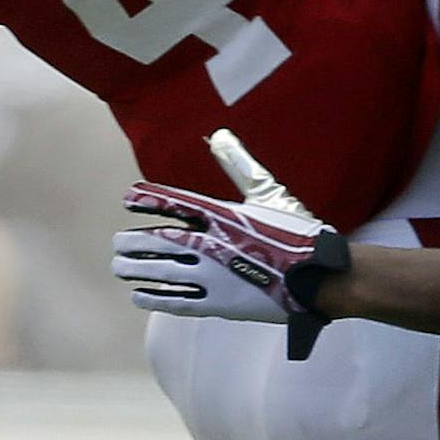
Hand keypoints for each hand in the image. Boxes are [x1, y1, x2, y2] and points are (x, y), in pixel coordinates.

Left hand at [113, 132, 349, 356]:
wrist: (321, 276)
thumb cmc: (299, 233)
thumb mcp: (269, 194)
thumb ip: (241, 167)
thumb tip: (220, 136)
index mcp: (224, 214)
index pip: (175, 202)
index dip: (149, 200)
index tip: (128, 198)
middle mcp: (213, 242)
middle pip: (160, 239)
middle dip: (135, 241)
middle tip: (118, 243)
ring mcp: (214, 274)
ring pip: (162, 270)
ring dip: (138, 268)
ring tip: (120, 267)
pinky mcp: (220, 303)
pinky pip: (177, 300)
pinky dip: (155, 297)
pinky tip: (139, 295)